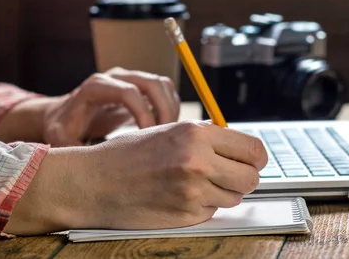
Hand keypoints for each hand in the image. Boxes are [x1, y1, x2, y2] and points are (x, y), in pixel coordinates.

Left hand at [0, 67, 179, 145]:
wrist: (64, 113)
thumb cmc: (63, 126)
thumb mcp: (60, 139)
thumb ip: (74, 150)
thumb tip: (93, 166)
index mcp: (96, 87)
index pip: (129, 92)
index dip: (143, 114)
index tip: (146, 139)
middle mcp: (115, 77)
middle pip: (152, 83)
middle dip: (165, 110)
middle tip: (167, 138)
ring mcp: (130, 78)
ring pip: (163, 84)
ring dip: (171, 108)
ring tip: (167, 135)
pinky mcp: (140, 85)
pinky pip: (164, 90)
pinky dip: (171, 107)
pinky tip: (164, 129)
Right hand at [5, 121, 267, 233]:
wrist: (93, 182)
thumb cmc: (129, 153)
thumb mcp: (171, 132)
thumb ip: (208, 139)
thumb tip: (243, 150)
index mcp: (196, 134)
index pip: (254, 150)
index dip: (255, 158)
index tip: (251, 160)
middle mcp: (197, 162)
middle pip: (251, 178)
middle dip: (245, 178)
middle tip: (231, 174)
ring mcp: (191, 193)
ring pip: (234, 197)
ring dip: (223, 192)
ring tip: (197, 183)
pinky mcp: (184, 217)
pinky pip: (211, 212)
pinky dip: (203, 206)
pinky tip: (180, 196)